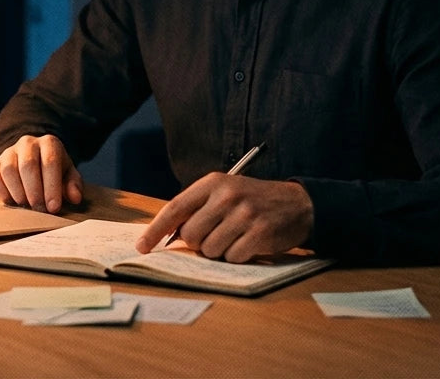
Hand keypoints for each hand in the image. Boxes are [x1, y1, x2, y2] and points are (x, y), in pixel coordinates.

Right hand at [0, 134, 83, 212]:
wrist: (32, 161)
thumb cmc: (53, 171)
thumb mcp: (68, 175)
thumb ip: (73, 185)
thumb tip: (75, 197)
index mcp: (49, 143)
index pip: (50, 162)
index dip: (52, 187)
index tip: (53, 207)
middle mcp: (27, 143)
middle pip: (28, 165)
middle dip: (35, 192)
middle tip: (40, 209)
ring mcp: (8, 152)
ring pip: (9, 171)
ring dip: (19, 193)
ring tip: (27, 206)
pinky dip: (2, 193)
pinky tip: (13, 201)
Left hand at [134, 174, 312, 262]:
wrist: (297, 203)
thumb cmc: (253, 200)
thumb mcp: (224, 193)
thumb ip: (197, 209)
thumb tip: (168, 235)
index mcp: (213, 183)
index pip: (174, 208)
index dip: (155, 230)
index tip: (142, 247)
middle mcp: (227, 196)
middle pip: (191, 235)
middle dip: (198, 243)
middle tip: (215, 235)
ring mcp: (244, 214)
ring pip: (210, 250)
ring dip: (220, 250)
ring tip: (236, 236)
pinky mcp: (260, 233)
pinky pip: (232, 258)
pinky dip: (238, 256)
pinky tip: (249, 243)